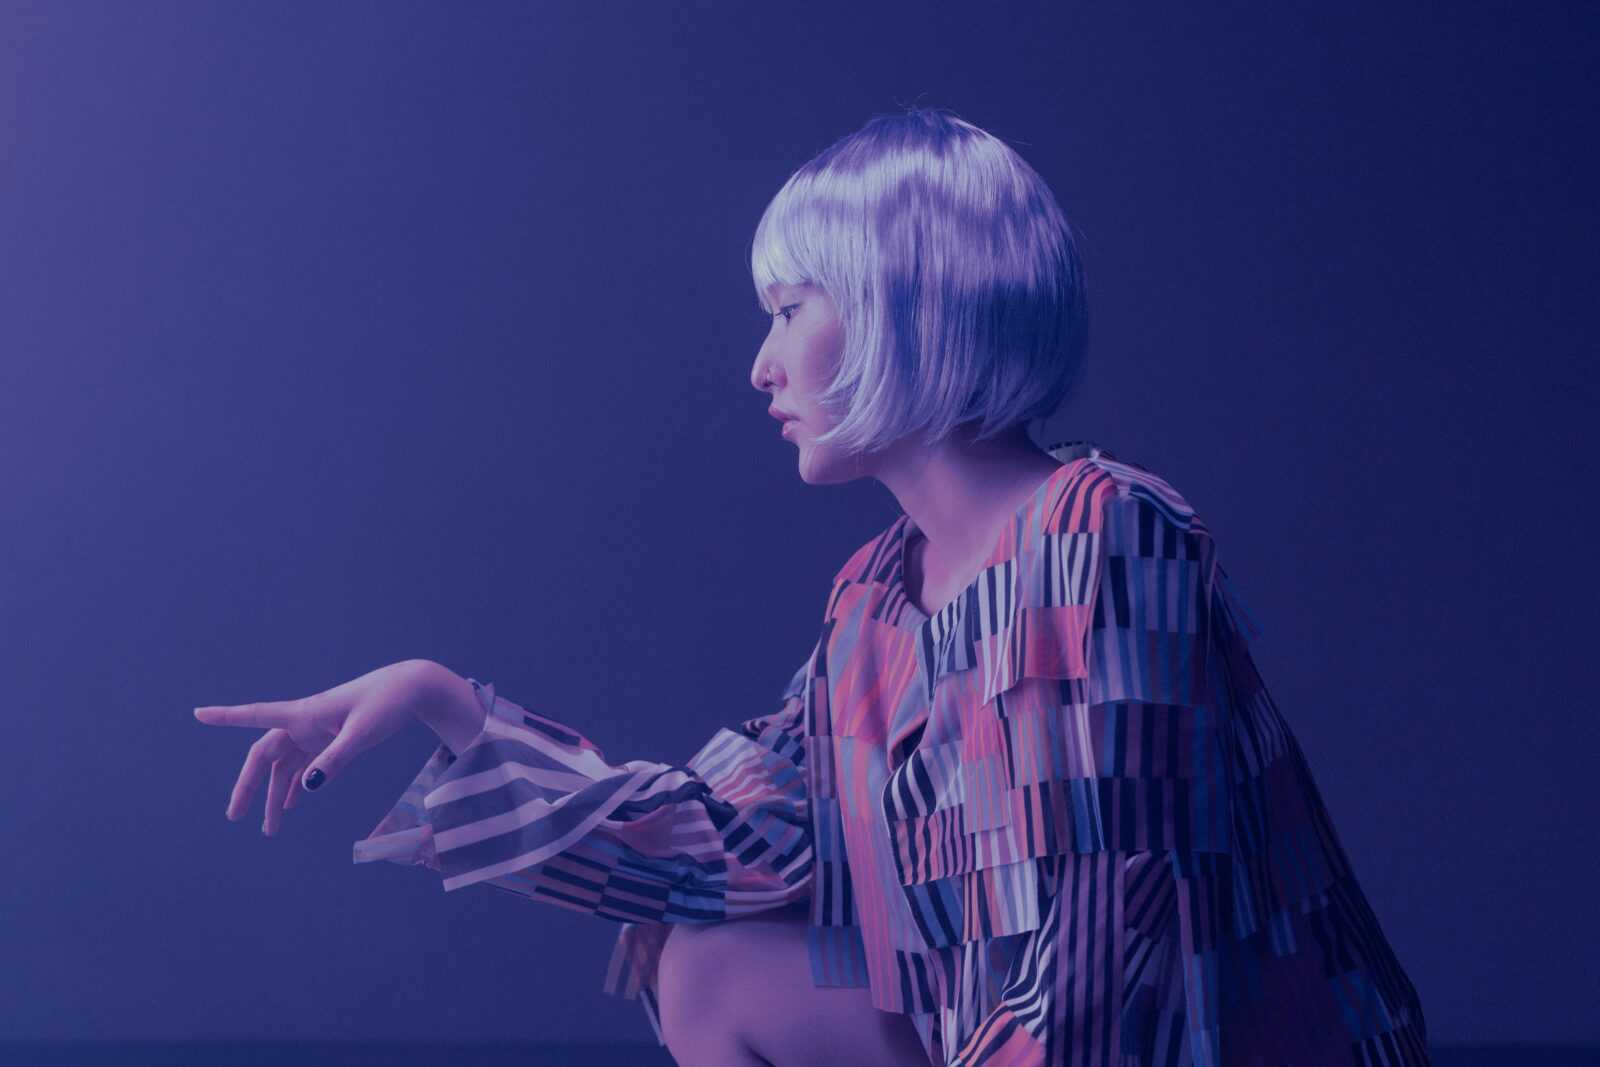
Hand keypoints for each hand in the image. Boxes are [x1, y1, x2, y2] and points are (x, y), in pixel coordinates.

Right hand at [194, 658, 442, 835]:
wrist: (412, 689)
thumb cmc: (387, 704)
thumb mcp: (363, 733)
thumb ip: (335, 759)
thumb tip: (306, 789)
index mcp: (304, 713)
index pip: (256, 715)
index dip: (226, 717)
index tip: (198, 714)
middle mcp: (304, 722)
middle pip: (266, 756)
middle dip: (249, 786)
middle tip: (235, 816)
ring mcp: (317, 732)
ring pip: (286, 767)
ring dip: (277, 796)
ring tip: (271, 829)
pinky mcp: (332, 739)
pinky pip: (306, 766)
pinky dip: (297, 785)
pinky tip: (294, 805)